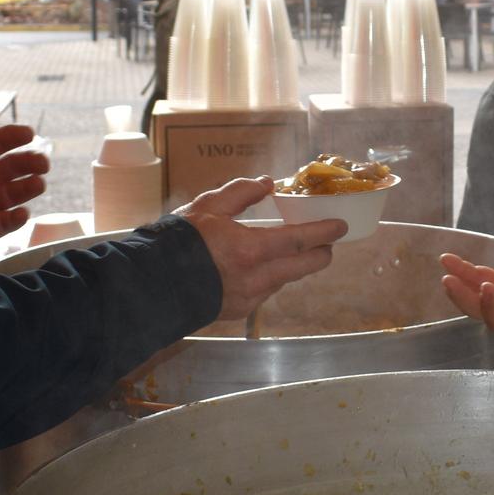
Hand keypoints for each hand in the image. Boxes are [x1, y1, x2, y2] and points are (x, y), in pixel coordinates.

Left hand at [0, 122, 48, 269]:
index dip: (11, 137)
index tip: (28, 133)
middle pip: (13, 167)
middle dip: (30, 161)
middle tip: (42, 162)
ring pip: (16, 193)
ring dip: (29, 187)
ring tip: (37, 184)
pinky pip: (6, 223)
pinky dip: (16, 219)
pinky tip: (21, 214)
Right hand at [178, 177, 339, 320]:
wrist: (153, 284)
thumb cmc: (179, 242)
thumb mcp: (208, 207)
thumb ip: (241, 193)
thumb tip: (267, 184)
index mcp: (250, 250)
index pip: (299, 240)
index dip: (324, 232)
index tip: (340, 226)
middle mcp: (255, 278)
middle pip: (303, 267)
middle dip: (320, 254)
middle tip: (327, 242)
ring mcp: (249, 298)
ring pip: (285, 280)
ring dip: (294, 266)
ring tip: (294, 251)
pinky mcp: (240, 310)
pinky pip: (266, 292)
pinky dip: (271, 277)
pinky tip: (263, 267)